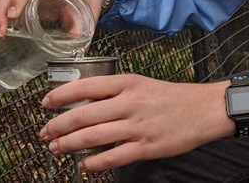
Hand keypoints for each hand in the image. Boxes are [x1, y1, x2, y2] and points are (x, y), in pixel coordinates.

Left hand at [39, 76, 233, 170]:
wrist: (204, 109)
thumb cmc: (171, 97)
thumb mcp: (142, 84)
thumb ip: (116, 92)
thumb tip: (84, 103)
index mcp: (128, 83)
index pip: (86, 86)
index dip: (61, 95)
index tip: (45, 103)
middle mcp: (130, 102)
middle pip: (83, 115)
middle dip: (58, 126)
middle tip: (45, 133)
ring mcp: (138, 126)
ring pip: (93, 136)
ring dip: (69, 144)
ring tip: (57, 148)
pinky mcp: (146, 147)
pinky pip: (113, 157)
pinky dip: (93, 162)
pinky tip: (84, 165)